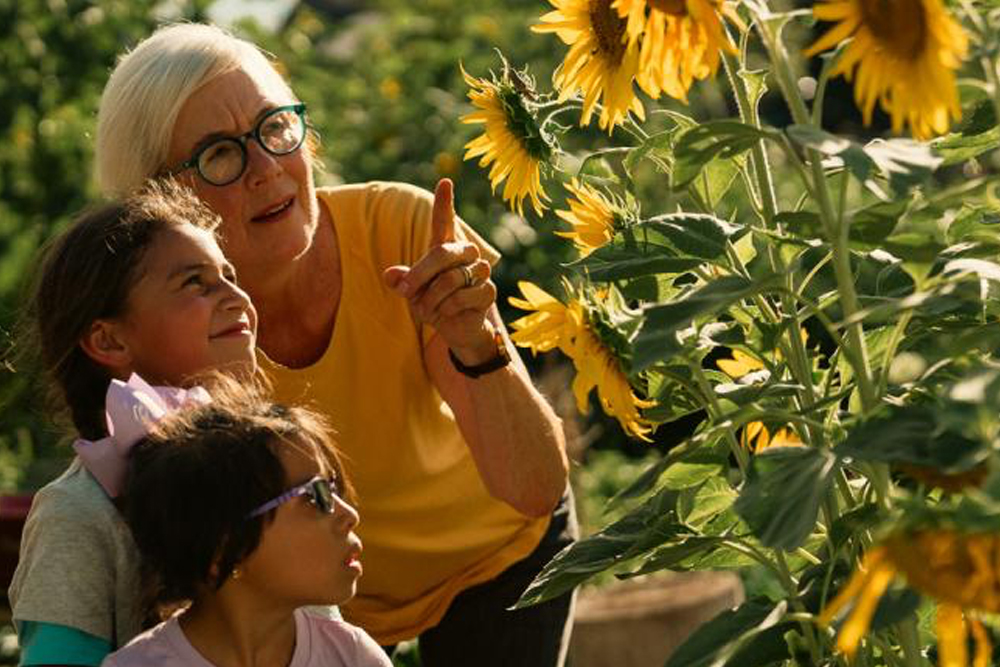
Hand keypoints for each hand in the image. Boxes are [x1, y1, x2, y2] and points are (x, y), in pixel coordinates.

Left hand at [384, 179, 498, 364]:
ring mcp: (481, 272)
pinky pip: (463, 297)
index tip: (444, 182)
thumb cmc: (433, 303)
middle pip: (443, 253)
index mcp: (445, 248)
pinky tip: (447, 313)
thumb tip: (390, 275)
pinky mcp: (489, 292)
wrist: (456, 330)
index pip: (444, 222)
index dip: (444, 203)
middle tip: (406, 291)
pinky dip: (448, 308)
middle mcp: (466, 255)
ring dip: (433, 297)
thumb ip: (402, 281)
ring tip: (428, 308)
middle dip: (421, 274)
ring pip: (452, 278)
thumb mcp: (412, 292)